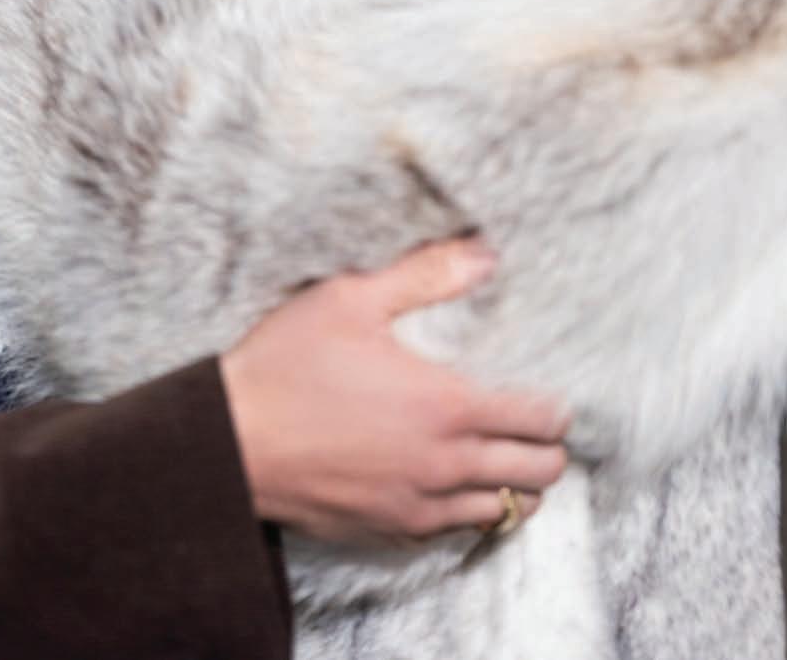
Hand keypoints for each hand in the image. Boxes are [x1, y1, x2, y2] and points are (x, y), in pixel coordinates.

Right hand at [220, 238, 568, 542]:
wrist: (229, 440)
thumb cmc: (286, 363)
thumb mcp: (350, 298)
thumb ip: (425, 275)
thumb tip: (484, 255)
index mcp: (445, 405)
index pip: (539, 420)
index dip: (556, 408)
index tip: (551, 393)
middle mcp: (443, 464)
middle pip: (538, 473)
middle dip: (549, 448)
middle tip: (536, 425)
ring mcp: (418, 504)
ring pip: (504, 510)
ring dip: (516, 484)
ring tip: (505, 456)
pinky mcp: (390, 528)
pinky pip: (456, 530)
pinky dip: (472, 510)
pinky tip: (457, 483)